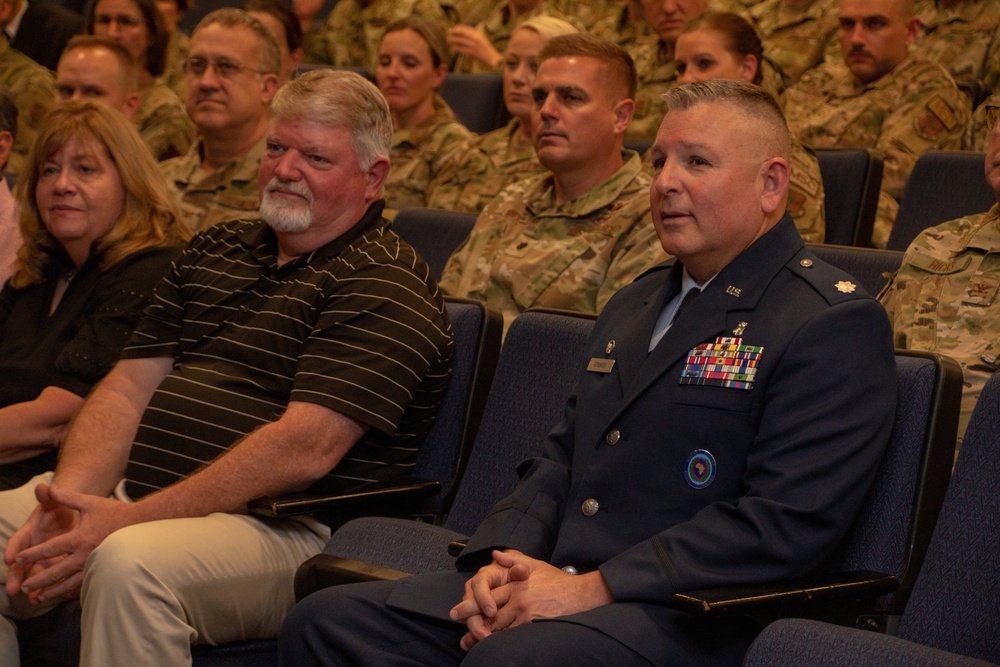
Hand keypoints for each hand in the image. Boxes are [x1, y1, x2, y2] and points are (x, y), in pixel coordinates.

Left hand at [5, 484, 132, 602]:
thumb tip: (49, 488)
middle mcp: (84, 554)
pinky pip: (83, 584)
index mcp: (78, 538)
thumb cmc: (113, 512)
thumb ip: (67, 497)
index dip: (32, 554)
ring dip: (52, 591)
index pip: (50, 549)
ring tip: (38, 598)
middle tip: (23, 587)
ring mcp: (93, 564)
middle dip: (38, 580)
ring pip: (68, 582)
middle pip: (56, 571)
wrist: (140, 523)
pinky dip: (70, 591)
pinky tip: (61, 596)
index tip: (19, 559)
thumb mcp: (89, 502)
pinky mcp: (102, 569)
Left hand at [446, 25, 501, 69]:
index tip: (453, 29)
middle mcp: (475, 38)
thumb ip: (473, 33)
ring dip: (452, 40)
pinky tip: (453, 48)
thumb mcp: (481, 37)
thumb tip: (460, 30)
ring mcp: (473, 45)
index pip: (464, 28)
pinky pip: (461, 49)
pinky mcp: (471, 52)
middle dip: (453, 32)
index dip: (457, 28)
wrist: (491, 57)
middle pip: (461, 33)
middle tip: (448, 33)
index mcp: (478, 33)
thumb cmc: (485, 47)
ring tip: (448, 40)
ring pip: (459, 41)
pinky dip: (456, 48)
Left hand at [452, 550, 613, 650]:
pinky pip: (513, 636)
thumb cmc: (557, 581)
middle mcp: (518, 599)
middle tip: (462, 638)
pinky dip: (502, 642)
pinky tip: (495, 646)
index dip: (471, 605)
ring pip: (499, 629)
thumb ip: (514, 559)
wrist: (579, 595)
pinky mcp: (533, 626)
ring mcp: (525, 614)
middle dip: (474, 626)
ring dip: (486, 637)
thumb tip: (496, 554)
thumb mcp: (535, 565)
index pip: (487, 595)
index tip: (456, 612)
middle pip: (489, 615)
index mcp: (515, 584)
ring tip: (473, 644)